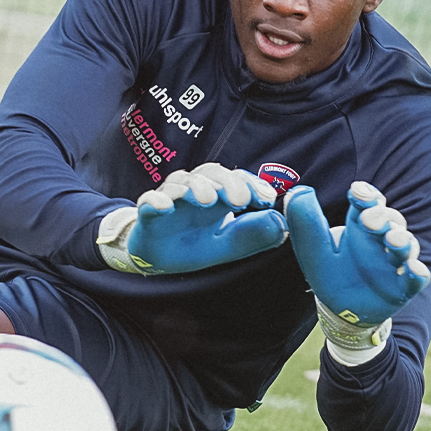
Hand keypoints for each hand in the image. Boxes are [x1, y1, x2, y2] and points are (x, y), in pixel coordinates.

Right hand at [97, 163, 286, 274]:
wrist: (155, 258)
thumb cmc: (193, 245)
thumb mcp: (228, 245)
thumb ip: (253, 235)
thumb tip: (282, 223)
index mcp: (218, 196)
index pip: (237, 179)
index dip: (251, 184)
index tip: (266, 199)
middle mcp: (195, 190)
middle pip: (211, 172)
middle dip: (227, 183)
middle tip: (239, 201)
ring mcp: (171, 199)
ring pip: (182, 182)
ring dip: (196, 187)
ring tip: (206, 199)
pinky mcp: (148, 213)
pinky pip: (149, 201)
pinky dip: (156, 201)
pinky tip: (164, 206)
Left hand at [284, 181, 429, 358]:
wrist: (341, 311)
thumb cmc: (330, 274)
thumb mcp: (313, 250)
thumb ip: (306, 224)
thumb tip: (300, 191)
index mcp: (359, 225)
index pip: (368, 202)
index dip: (366, 195)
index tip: (355, 192)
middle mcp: (380, 239)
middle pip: (390, 219)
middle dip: (381, 216)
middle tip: (367, 219)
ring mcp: (394, 262)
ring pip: (406, 244)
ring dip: (402, 240)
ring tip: (393, 240)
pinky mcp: (403, 288)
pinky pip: (417, 278)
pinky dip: (418, 273)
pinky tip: (414, 269)